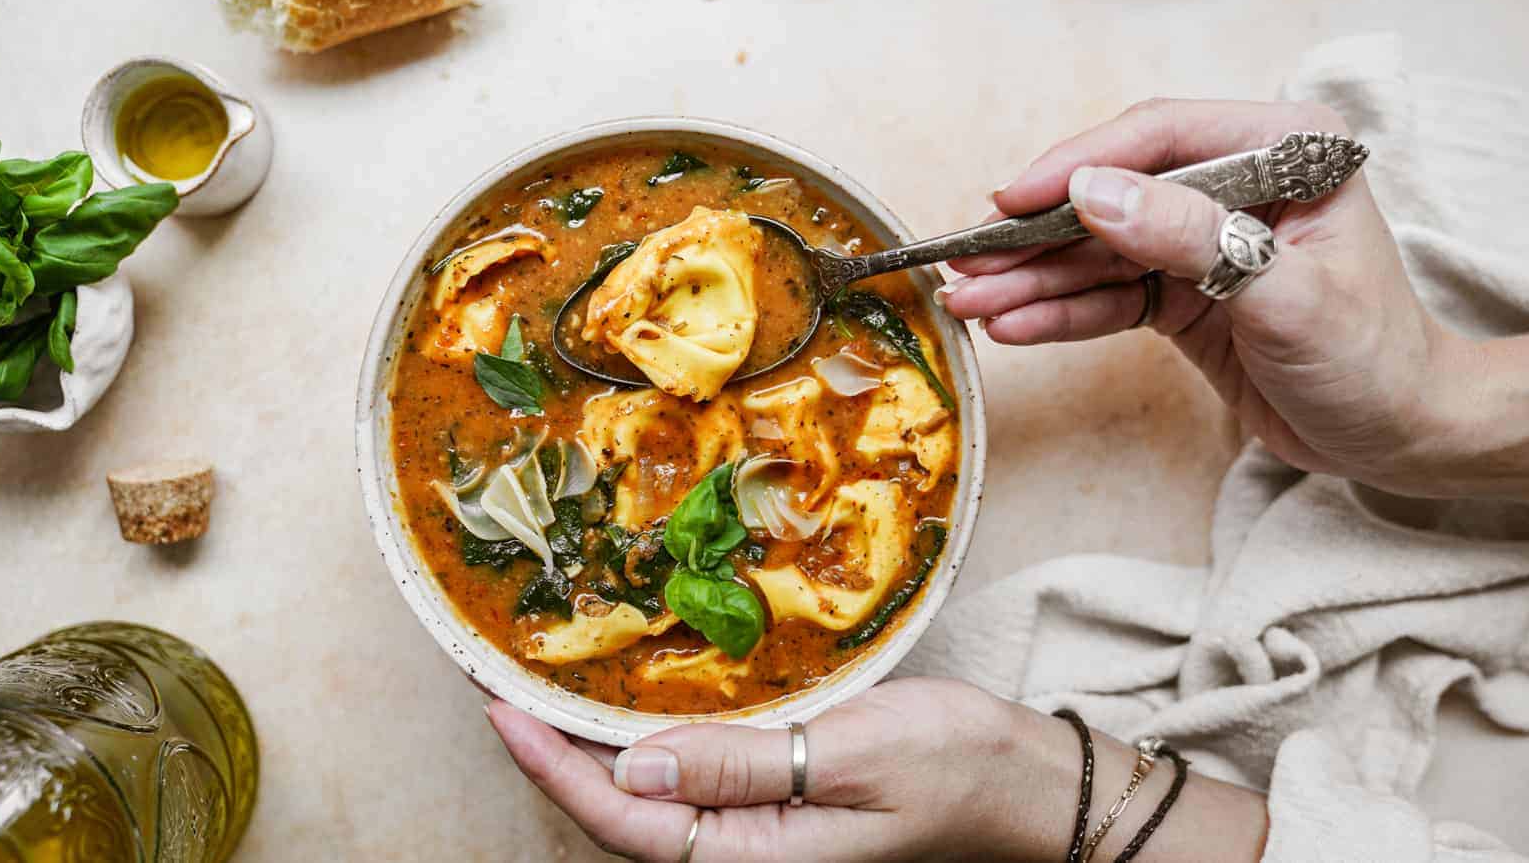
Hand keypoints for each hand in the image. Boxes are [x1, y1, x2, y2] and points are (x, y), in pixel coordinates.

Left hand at [487, 677, 1268, 861]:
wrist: (1028, 786)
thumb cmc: (956, 768)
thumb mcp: (852, 757)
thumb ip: (743, 766)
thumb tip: (633, 762)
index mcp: (757, 856)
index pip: (626, 816)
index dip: (554, 766)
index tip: (500, 707)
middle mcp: (747, 851)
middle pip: (623, 812)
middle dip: (556, 755)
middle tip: (502, 683)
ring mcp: (762, 829)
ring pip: (652, 795)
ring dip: (594, 745)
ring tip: (544, 686)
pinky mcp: (779, 799)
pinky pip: (693, 776)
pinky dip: (649, 737)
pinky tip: (632, 699)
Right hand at [941, 98, 1471, 496]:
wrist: (1402, 437)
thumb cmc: (1372, 358)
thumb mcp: (1285, 295)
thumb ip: (1189, 237)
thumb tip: (1091, 194)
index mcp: (1283, 148)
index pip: (1161, 135)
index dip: (1080, 163)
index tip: (1013, 198)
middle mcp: (1235, 182)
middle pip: (1114, 193)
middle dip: (1038, 234)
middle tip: (967, 260)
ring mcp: (1202, 240)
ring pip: (1099, 249)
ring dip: (1034, 279)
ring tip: (969, 302)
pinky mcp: (1181, 293)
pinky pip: (1107, 296)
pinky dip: (1060, 314)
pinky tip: (1011, 326)